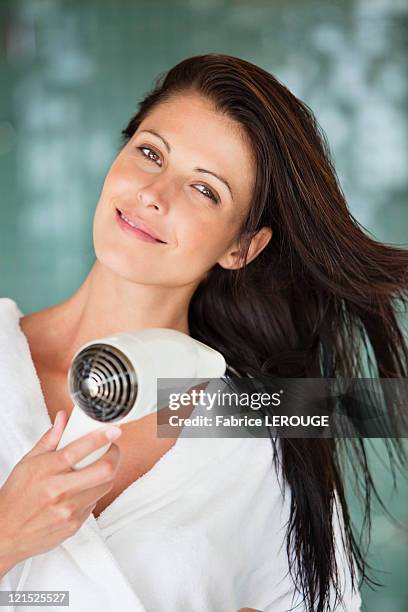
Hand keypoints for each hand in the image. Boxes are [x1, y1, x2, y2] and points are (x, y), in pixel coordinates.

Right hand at [0, 411, 121, 572]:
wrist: (5, 533)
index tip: (113, 431)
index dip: (101, 438)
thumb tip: (63, 418)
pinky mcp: (74, 525)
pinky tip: (84, 488)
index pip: (79, 449)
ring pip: (105, 486)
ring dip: (107, 474)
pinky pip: (95, 503)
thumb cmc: (16, 496)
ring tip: (99, 467)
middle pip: (104, 471)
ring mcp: (68, 510)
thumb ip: (50, 439)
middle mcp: (59, 490)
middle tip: (111, 449)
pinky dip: (95, 492)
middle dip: (114, 456)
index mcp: (46, 470)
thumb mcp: (28, 462)